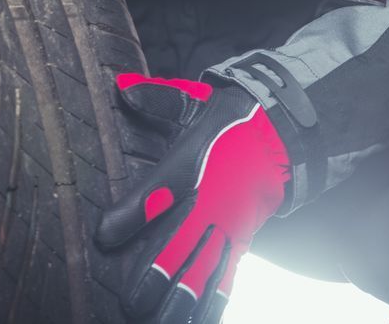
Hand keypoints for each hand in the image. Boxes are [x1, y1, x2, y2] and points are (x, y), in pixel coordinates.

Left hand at [97, 74, 290, 322]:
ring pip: (205, 272)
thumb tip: (123, 87)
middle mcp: (213, 203)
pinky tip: (198, 323)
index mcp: (195, 167)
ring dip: (183, 301)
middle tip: (131, 302)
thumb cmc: (230, 120)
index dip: (131, 215)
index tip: (102, 234)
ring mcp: (230, 227)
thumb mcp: (195, 100)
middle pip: (183, 247)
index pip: (159, 193)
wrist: (286, 133)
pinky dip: (212, 304)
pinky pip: (226, 278)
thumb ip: (159, 98)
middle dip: (157, 276)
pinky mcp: (241, 242)